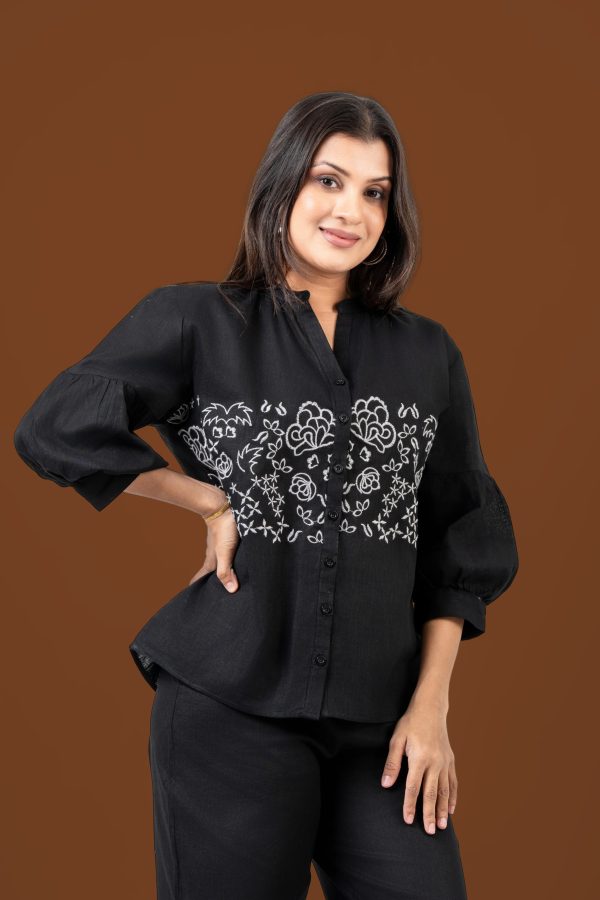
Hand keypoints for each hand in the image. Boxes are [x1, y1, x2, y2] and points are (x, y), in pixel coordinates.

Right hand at [188, 493, 239, 592]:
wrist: (223, 505)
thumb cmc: (224, 528)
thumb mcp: (226, 552)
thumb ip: (226, 570)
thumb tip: (231, 590)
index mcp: (212, 560)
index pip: (201, 577)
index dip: (197, 586)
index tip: (194, 596)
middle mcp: (214, 553)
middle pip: (210, 570)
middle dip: (210, 581)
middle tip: (212, 591)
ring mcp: (219, 545)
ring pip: (219, 561)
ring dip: (221, 570)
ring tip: (226, 578)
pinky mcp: (226, 537)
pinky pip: (226, 552)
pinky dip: (229, 559)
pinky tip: (235, 559)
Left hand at [380, 700, 456, 834]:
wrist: (431, 708)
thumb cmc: (410, 723)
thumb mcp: (397, 739)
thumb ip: (392, 762)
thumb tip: (385, 784)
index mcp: (420, 757)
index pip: (413, 787)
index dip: (410, 805)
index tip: (408, 820)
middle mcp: (435, 762)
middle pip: (431, 793)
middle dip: (429, 814)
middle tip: (430, 832)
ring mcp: (445, 762)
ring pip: (444, 790)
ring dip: (442, 809)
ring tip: (441, 826)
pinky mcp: (450, 760)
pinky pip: (453, 782)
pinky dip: (453, 797)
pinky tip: (451, 809)